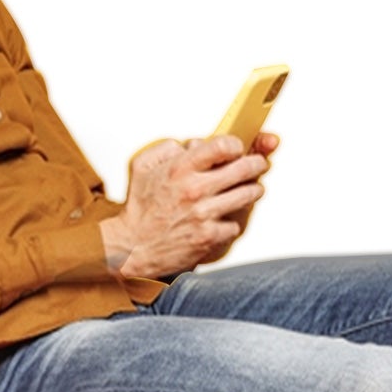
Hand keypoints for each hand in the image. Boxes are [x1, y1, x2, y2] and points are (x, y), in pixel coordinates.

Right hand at [100, 132, 274, 278]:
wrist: (133, 247)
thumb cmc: (139, 209)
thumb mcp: (142, 167)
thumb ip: (167, 148)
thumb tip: (193, 144)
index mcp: (179, 169)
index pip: (222, 146)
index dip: (236, 144)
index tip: (238, 148)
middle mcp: (194, 190)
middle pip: (244, 169)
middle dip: (257, 163)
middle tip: (259, 164)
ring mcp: (204, 215)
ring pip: (248, 195)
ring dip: (253, 190)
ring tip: (251, 189)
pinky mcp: (209, 237)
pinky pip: (235, 225)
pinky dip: (233, 222)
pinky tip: (225, 218)